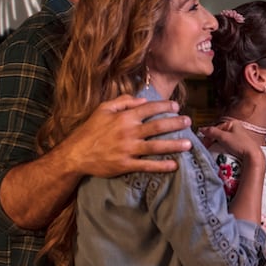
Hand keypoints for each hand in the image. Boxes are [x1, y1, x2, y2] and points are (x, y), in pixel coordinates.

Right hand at [61, 94, 191, 176]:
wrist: (75, 154)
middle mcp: (129, 132)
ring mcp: (128, 150)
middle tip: (189, 122)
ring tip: (189, 144)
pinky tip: (174, 165)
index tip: (177, 106)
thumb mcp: (103, 109)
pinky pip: (147, 166)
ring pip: (156, 146)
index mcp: (124, 117)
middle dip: (176, 123)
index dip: (165, 106)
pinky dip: (161, 166)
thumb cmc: (89, 130)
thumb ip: (123, 101)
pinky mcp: (126, 165)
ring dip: (175, 145)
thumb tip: (142, 99)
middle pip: (158, 127)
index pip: (150, 109)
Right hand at [200, 121, 264, 164]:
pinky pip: (227, 145)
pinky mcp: (239, 144)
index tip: (203, 143)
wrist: (253, 156)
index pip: (215, 128)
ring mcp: (238, 136)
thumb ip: (212, 132)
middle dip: (212, 140)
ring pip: (222, 140)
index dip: (208, 135)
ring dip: (216, 145)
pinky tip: (221, 152)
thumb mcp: (224, 137)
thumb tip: (202, 129)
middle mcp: (236, 128)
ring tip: (213, 151)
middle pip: (218, 134)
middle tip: (207, 147)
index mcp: (232, 123)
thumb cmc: (241, 145)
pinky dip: (222, 148)